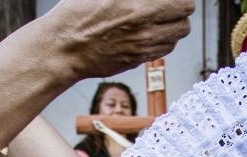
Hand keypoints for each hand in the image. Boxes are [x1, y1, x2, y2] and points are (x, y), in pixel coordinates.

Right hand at [46, 0, 194, 79]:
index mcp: (139, 7)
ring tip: (158, 19)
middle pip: (185, 22)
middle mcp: (145, 29)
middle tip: (169, 6)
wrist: (62, 48)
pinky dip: (161, 41)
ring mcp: (142, 48)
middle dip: (179, 12)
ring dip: (171, 27)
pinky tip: (148, 32)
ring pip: (176, 39)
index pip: (182, 4)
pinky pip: (162, 51)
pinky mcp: (137, 60)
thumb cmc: (75, 16)